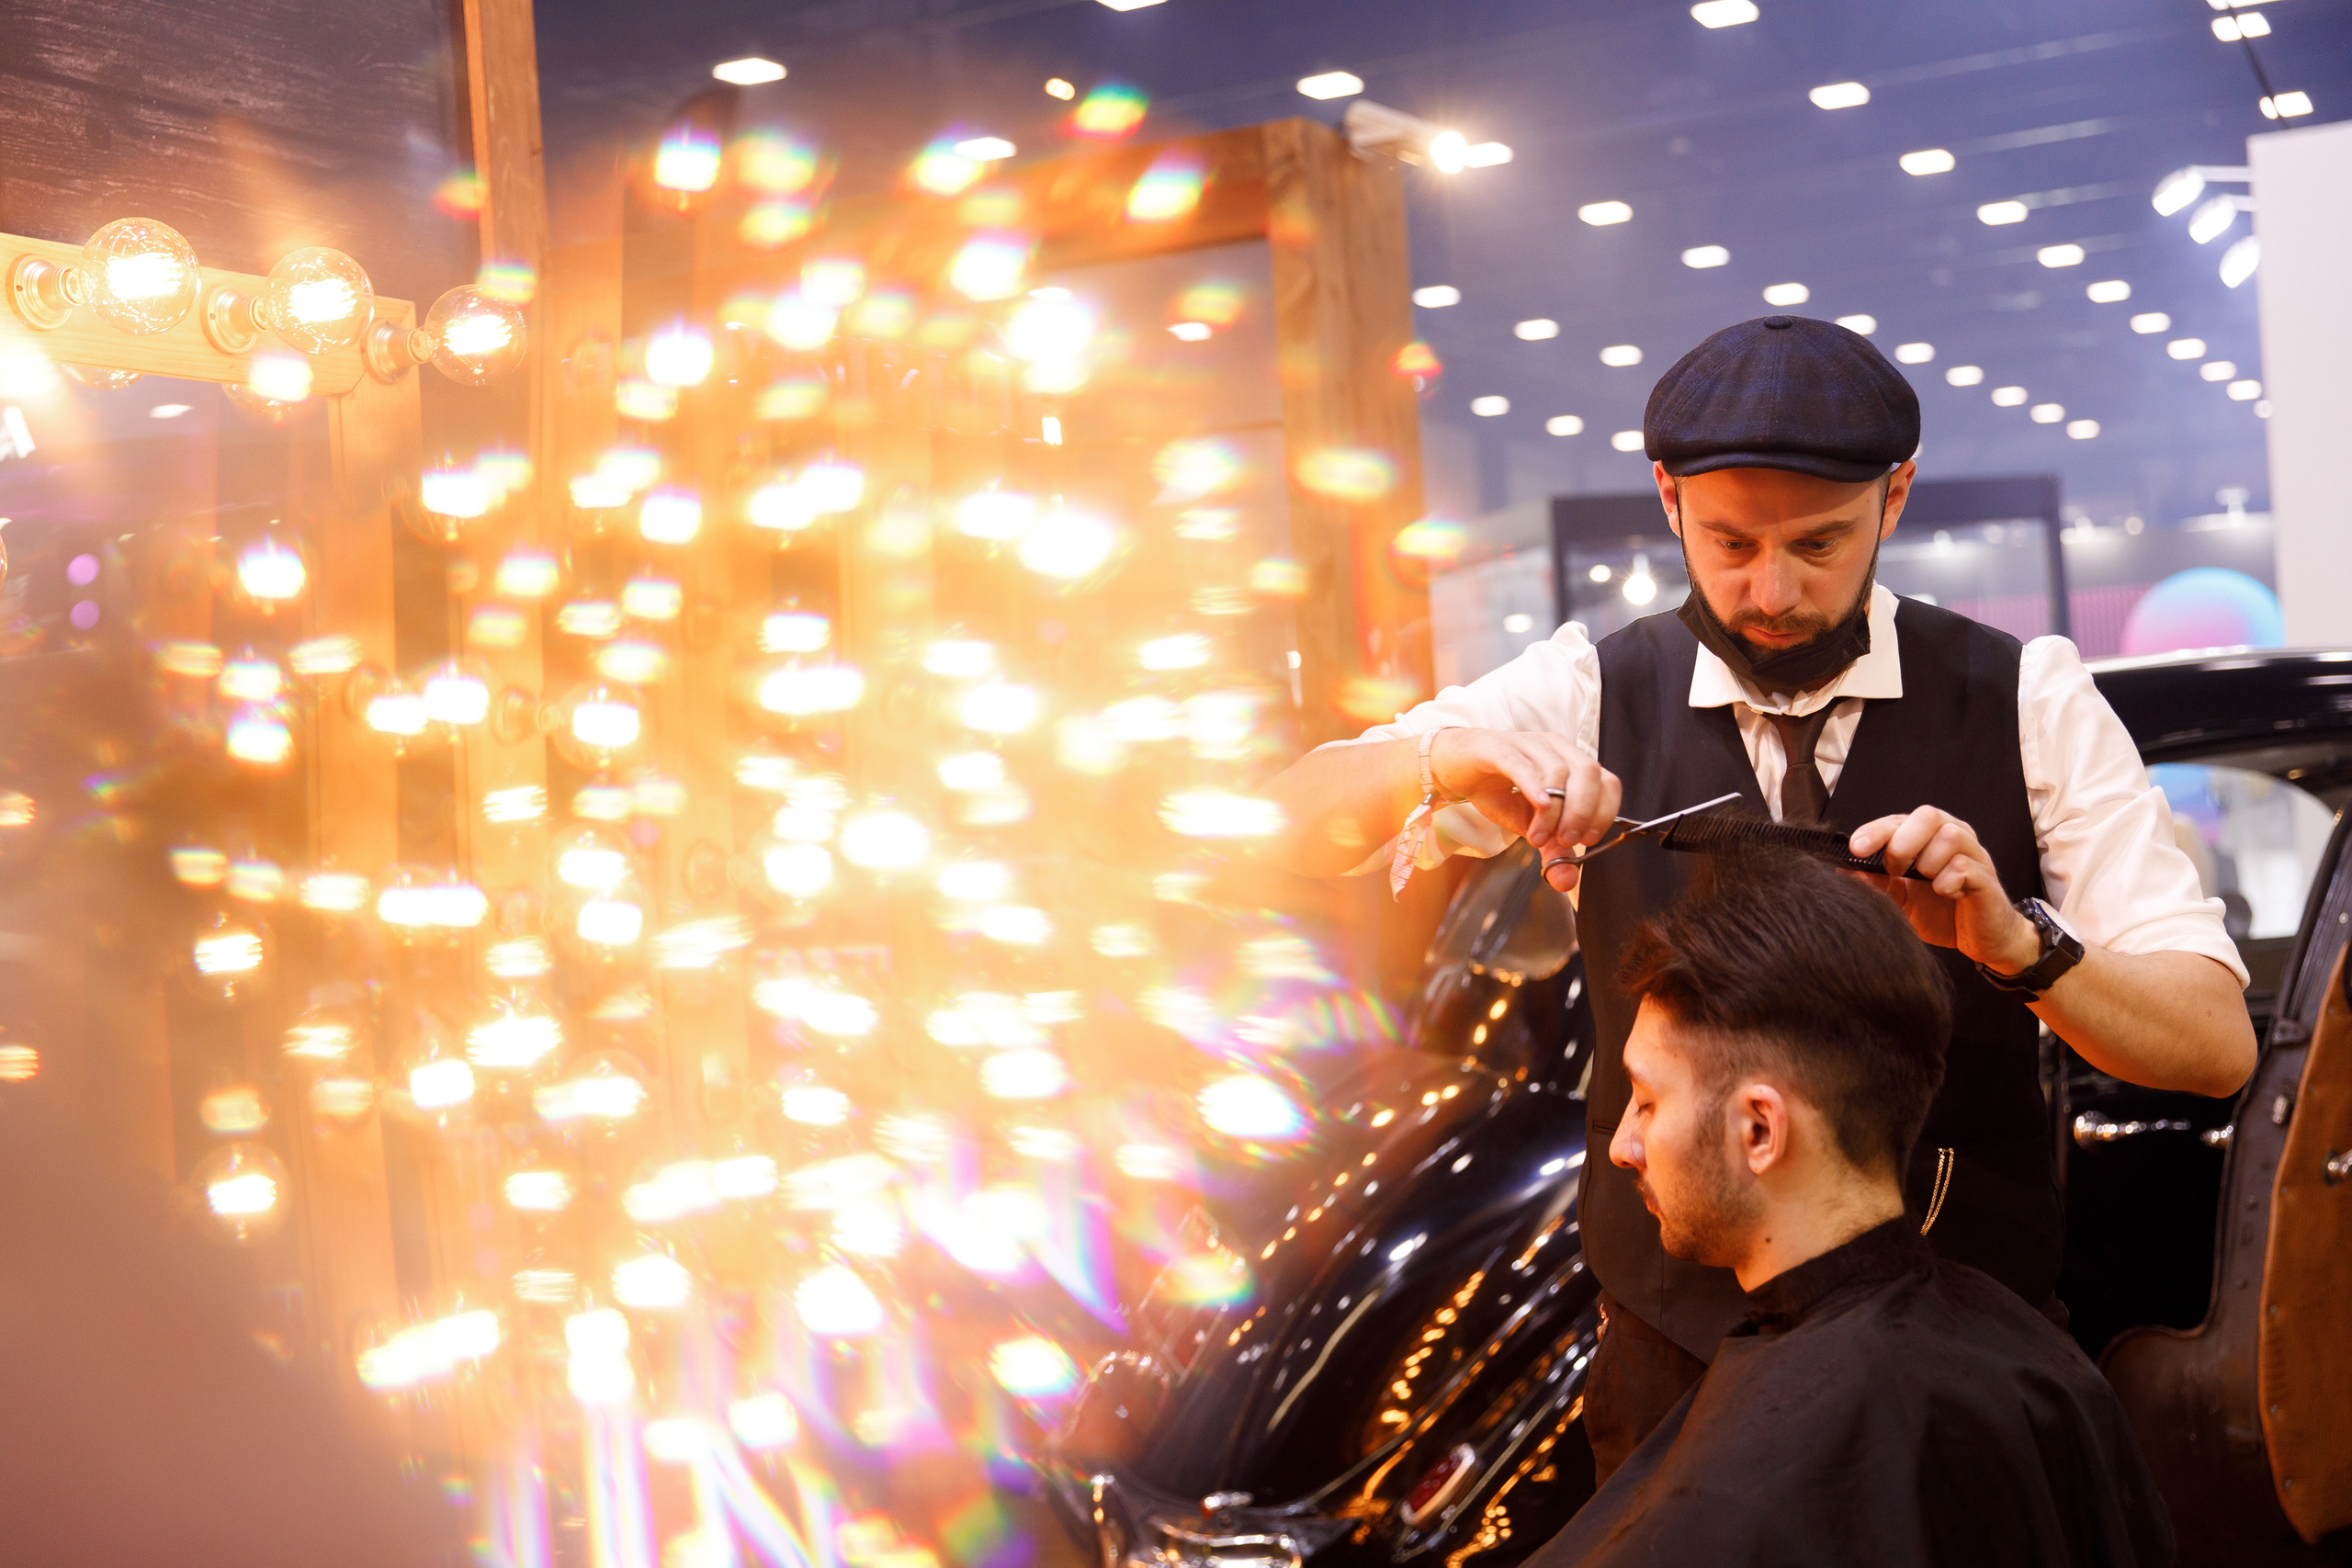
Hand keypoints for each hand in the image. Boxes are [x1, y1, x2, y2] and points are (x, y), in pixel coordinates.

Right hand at [1427, 729, 1621, 891]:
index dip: (1604, 812)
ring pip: (1557, 772)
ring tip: (1536, 837)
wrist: (1455, 768)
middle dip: (1583, 812)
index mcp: (1572, 764)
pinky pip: (1523, 765)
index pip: (1607, 782)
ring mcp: (1528, 744)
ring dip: (1553, 812)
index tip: (1588, 840)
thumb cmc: (1497, 791)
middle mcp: (1556, 748)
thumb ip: (1551, 849)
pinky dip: (1535, 787)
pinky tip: (1538, 808)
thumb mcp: (1528, 825)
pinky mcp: (1499, 748)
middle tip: (1566, 841)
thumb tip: (1567, 881)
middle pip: (1589, 772)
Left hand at [1848, 807, 2040, 973]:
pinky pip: (1964, 867)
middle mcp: (1954, 836)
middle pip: (1928, 815)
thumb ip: (1878, 883)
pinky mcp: (1987, 877)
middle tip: (1894, 869)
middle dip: (1902, 842)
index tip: (1856, 849)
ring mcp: (1974, 855)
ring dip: (1928, 863)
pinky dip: (1946, 883)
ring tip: (1927, 883)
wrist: (1982, 940)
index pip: (1900, 819)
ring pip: (1949, 836)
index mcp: (1929, 837)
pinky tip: (1945, 894)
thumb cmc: (1941, 913)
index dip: (1877, 830)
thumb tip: (1844, 873)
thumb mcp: (1901, 899)